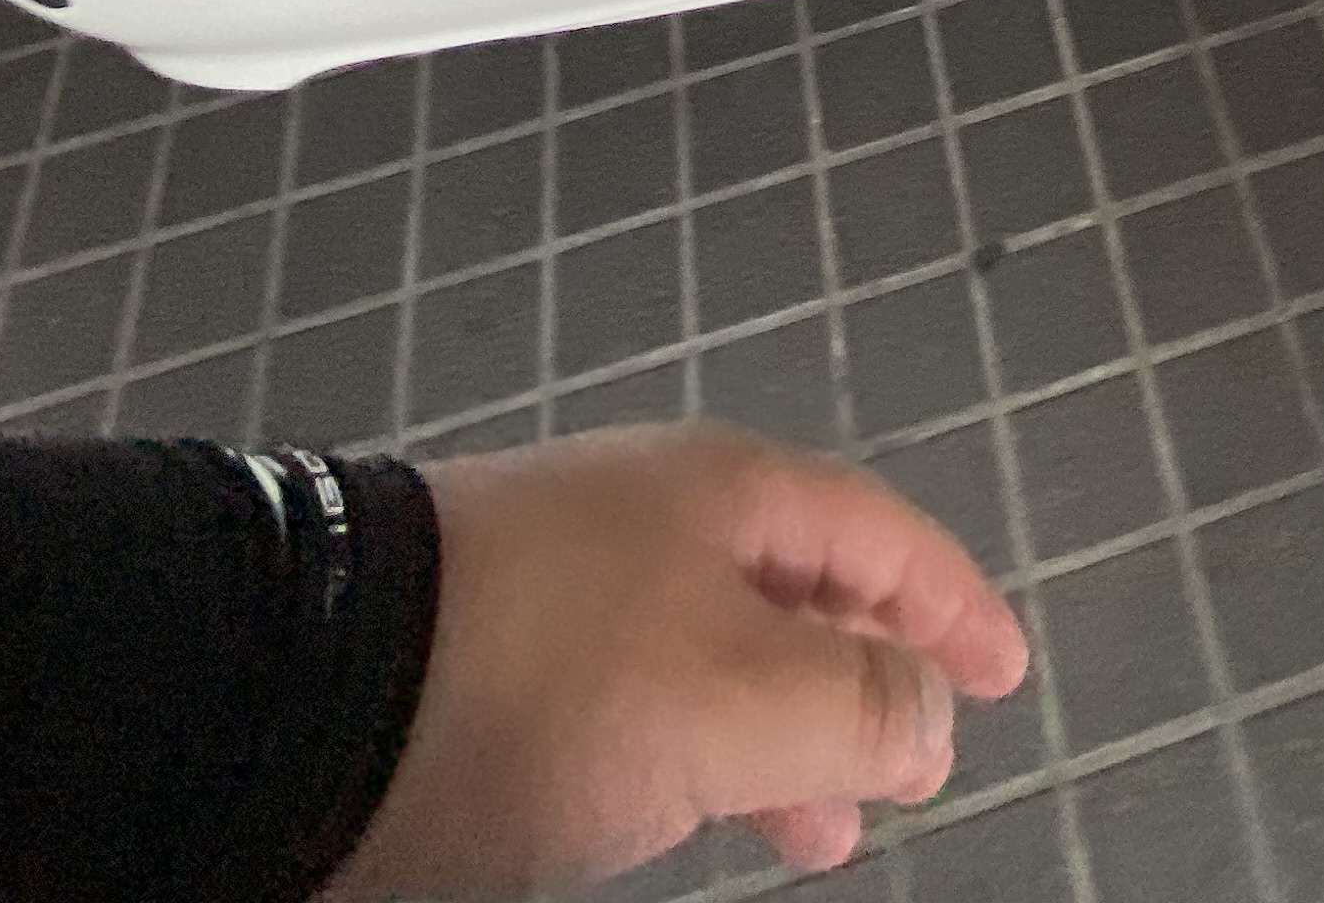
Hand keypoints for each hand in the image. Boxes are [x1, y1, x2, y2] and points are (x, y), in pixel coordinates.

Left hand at [321, 421, 1033, 898]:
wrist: (318, 683)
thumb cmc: (543, 672)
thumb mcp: (741, 697)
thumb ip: (858, 706)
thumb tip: (931, 711)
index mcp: (725, 492)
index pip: (881, 534)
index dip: (952, 607)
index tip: (1004, 674)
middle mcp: (652, 518)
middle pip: (801, 589)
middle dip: (869, 683)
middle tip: (915, 767)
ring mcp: (571, 583)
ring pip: (719, 654)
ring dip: (785, 738)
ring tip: (818, 830)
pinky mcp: (500, 656)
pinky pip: (640, 697)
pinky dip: (698, 755)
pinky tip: (691, 810)